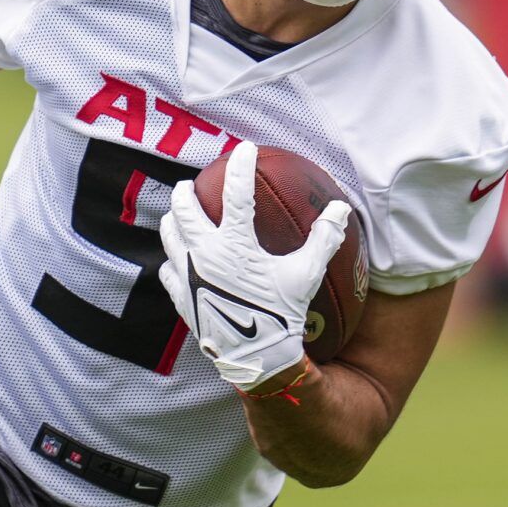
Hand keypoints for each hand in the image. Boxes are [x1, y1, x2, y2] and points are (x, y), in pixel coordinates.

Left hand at [158, 141, 350, 388]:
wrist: (254, 357)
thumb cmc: (281, 315)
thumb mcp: (306, 275)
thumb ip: (324, 239)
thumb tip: (340, 207)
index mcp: (235, 243)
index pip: (236, 193)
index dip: (241, 166)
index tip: (245, 149)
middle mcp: (204, 253)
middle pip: (185, 209)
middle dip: (186, 191)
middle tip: (191, 184)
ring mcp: (187, 275)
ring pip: (169, 235)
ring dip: (172, 219)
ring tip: (177, 214)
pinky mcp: (181, 297)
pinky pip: (167, 270)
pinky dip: (171, 259)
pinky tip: (177, 260)